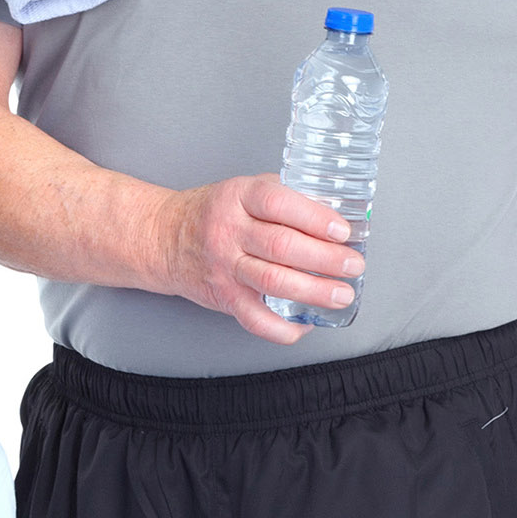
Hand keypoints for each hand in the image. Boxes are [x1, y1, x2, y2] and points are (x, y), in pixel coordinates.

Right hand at [167, 173, 362, 341]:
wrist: (163, 237)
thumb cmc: (213, 212)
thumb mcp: (244, 190)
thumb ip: (285, 196)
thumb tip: (336, 211)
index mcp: (239, 197)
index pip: (279, 204)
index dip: (315, 218)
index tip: (343, 230)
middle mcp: (229, 231)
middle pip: (282, 246)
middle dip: (325, 259)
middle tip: (353, 265)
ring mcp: (225, 266)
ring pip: (273, 281)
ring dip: (314, 291)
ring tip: (342, 294)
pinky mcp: (223, 297)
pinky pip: (254, 319)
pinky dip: (283, 327)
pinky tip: (306, 324)